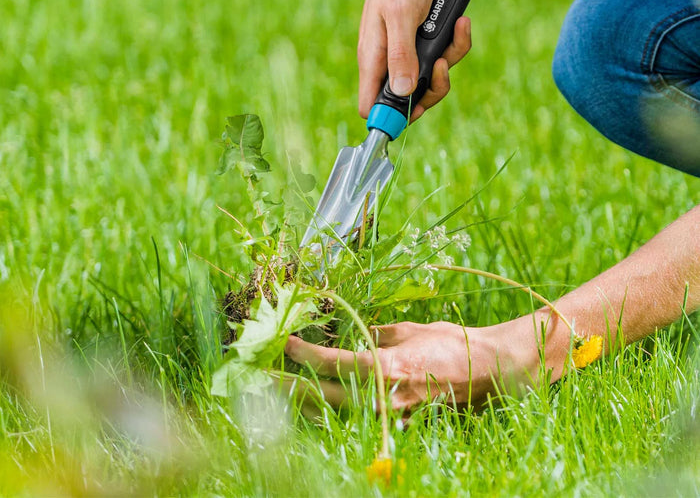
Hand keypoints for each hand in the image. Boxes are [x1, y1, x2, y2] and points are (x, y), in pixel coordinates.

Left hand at [285, 319, 536, 413]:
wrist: (484, 372)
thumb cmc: (449, 344)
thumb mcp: (409, 330)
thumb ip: (376, 334)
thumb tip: (351, 333)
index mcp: (387, 368)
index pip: (334, 363)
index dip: (305, 353)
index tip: (285, 341)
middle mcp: (383, 397)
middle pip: (324, 396)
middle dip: (288, 386)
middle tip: (257, 376)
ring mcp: (387, 415)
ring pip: (333, 413)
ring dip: (301, 401)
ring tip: (272, 391)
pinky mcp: (393, 422)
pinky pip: (352, 418)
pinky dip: (326, 410)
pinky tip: (308, 403)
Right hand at [357, 0, 472, 121]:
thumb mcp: (402, 15)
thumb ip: (401, 55)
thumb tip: (404, 93)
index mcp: (373, 60)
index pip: (372, 105)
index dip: (392, 118)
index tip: (416, 110)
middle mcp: (387, 62)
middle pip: (409, 100)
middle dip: (433, 87)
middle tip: (444, 64)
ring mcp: (405, 53)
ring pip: (430, 78)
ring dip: (450, 59)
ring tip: (458, 29)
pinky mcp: (421, 43)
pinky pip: (441, 56)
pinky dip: (455, 42)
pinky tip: (461, 23)